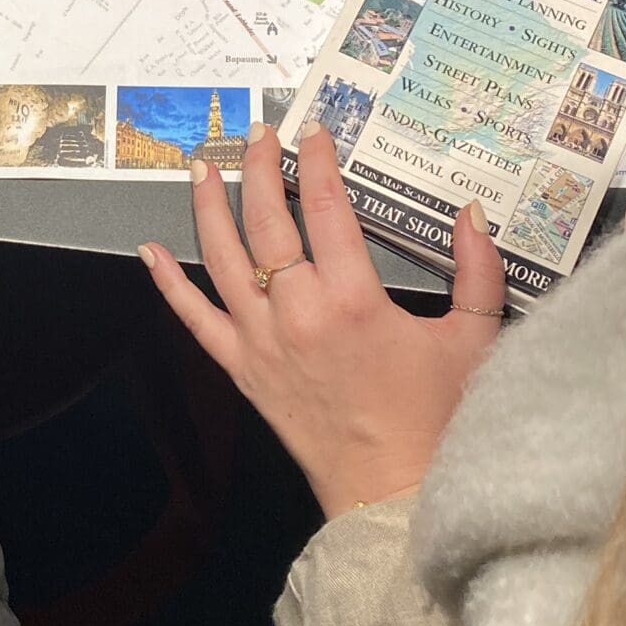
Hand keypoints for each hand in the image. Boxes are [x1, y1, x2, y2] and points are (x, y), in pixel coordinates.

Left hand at [140, 122, 505, 516]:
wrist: (392, 494)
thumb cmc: (436, 418)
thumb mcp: (472, 339)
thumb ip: (477, 270)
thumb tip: (469, 213)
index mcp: (353, 300)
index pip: (326, 208)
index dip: (316, 161)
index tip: (313, 130)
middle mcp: (298, 313)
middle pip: (266, 221)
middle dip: (258, 168)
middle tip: (257, 133)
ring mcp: (262, 342)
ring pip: (222, 258)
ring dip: (208, 207)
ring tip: (201, 166)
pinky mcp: (243, 369)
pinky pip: (195, 320)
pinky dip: (169, 284)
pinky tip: (148, 251)